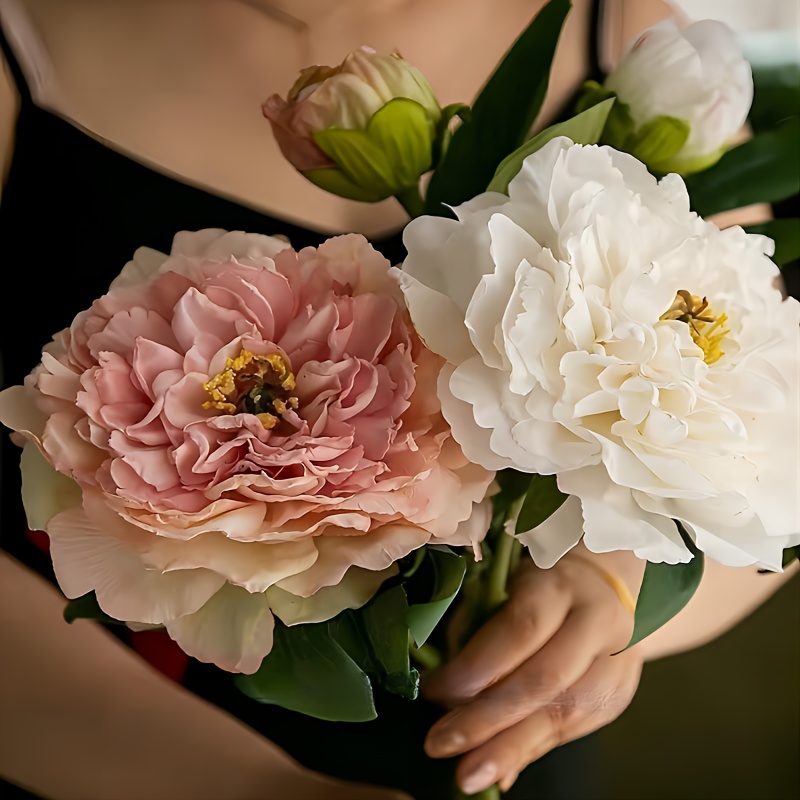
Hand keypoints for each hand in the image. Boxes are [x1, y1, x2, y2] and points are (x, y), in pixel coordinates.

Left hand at [422, 546, 645, 794]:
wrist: (609, 581)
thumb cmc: (543, 581)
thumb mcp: (510, 582)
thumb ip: (481, 628)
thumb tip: (446, 692)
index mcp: (560, 586)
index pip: (519, 630)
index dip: (474, 665)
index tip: (434, 689)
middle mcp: (596, 622)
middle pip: (542, 680)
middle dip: (486, 720)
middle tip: (441, 744)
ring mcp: (616, 661)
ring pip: (563, 714)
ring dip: (510, 749)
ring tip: (469, 773)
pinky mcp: (621, 692)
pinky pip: (575, 729)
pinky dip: (532, 749)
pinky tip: (501, 765)